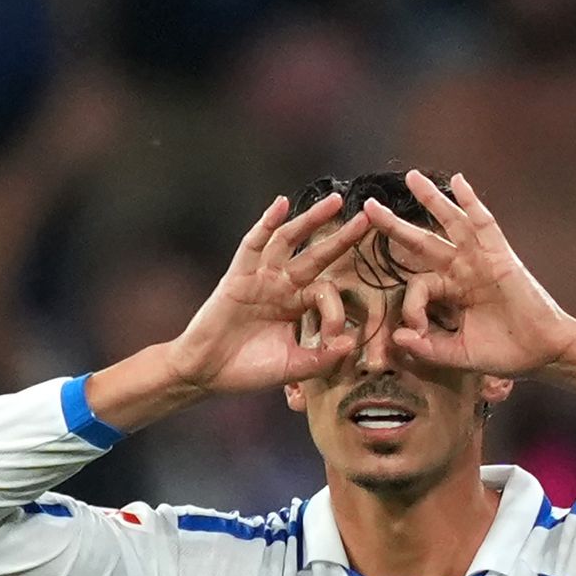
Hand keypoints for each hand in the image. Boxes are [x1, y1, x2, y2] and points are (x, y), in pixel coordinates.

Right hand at [167, 193, 369, 393]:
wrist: (208, 373)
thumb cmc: (249, 371)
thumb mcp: (295, 367)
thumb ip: (323, 358)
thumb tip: (351, 342)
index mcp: (297, 305)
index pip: (326, 294)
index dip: (336, 312)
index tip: (334, 337)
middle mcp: (282, 286)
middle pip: (317, 255)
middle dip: (342, 238)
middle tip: (367, 219)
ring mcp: (261, 277)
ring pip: (290, 240)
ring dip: (312, 219)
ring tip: (336, 202)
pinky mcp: (239, 275)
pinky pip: (254, 244)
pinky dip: (267, 222)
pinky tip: (282, 204)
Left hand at [360, 169, 575, 383]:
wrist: (541, 351)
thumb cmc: (502, 353)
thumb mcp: (457, 355)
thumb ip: (427, 348)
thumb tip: (396, 337)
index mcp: (448, 294)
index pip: (417, 286)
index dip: (410, 307)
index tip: (414, 330)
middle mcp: (460, 271)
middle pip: (421, 242)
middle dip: (394, 225)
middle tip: (368, 207)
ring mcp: (479, 260)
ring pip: (450, 224)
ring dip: (430, 200)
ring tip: (411, 177)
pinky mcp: (500, 256)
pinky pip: (483, 223)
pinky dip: (471, 202)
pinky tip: (457, 181)